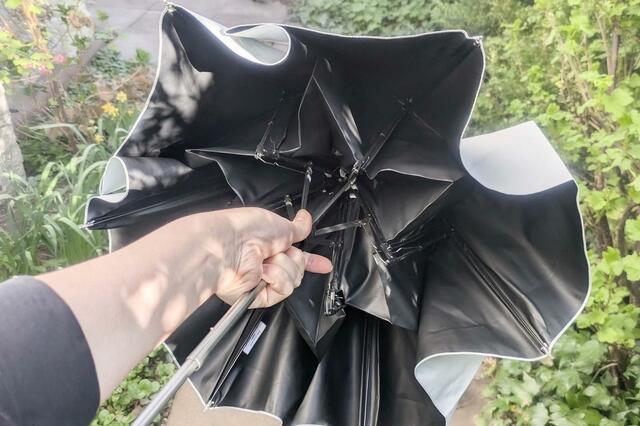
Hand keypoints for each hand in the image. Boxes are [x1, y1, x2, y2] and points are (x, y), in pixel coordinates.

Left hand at [211, 208, 331, 307]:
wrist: (229, 246)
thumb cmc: (246, 229)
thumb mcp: (279, 223)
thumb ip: (297, 227)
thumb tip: (306, 219)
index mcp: (270, 244)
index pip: (296, 255)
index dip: (312, 261)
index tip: (324, 265)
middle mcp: (266, 262)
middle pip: (299, 268)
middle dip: (294, 258)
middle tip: (280, 250)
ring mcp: (262, 280)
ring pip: (294, 279)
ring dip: (284, 267)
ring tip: (267, 261)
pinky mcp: (259, 296)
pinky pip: (283, 290)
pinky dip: (277, 278)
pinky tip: (264, 272)